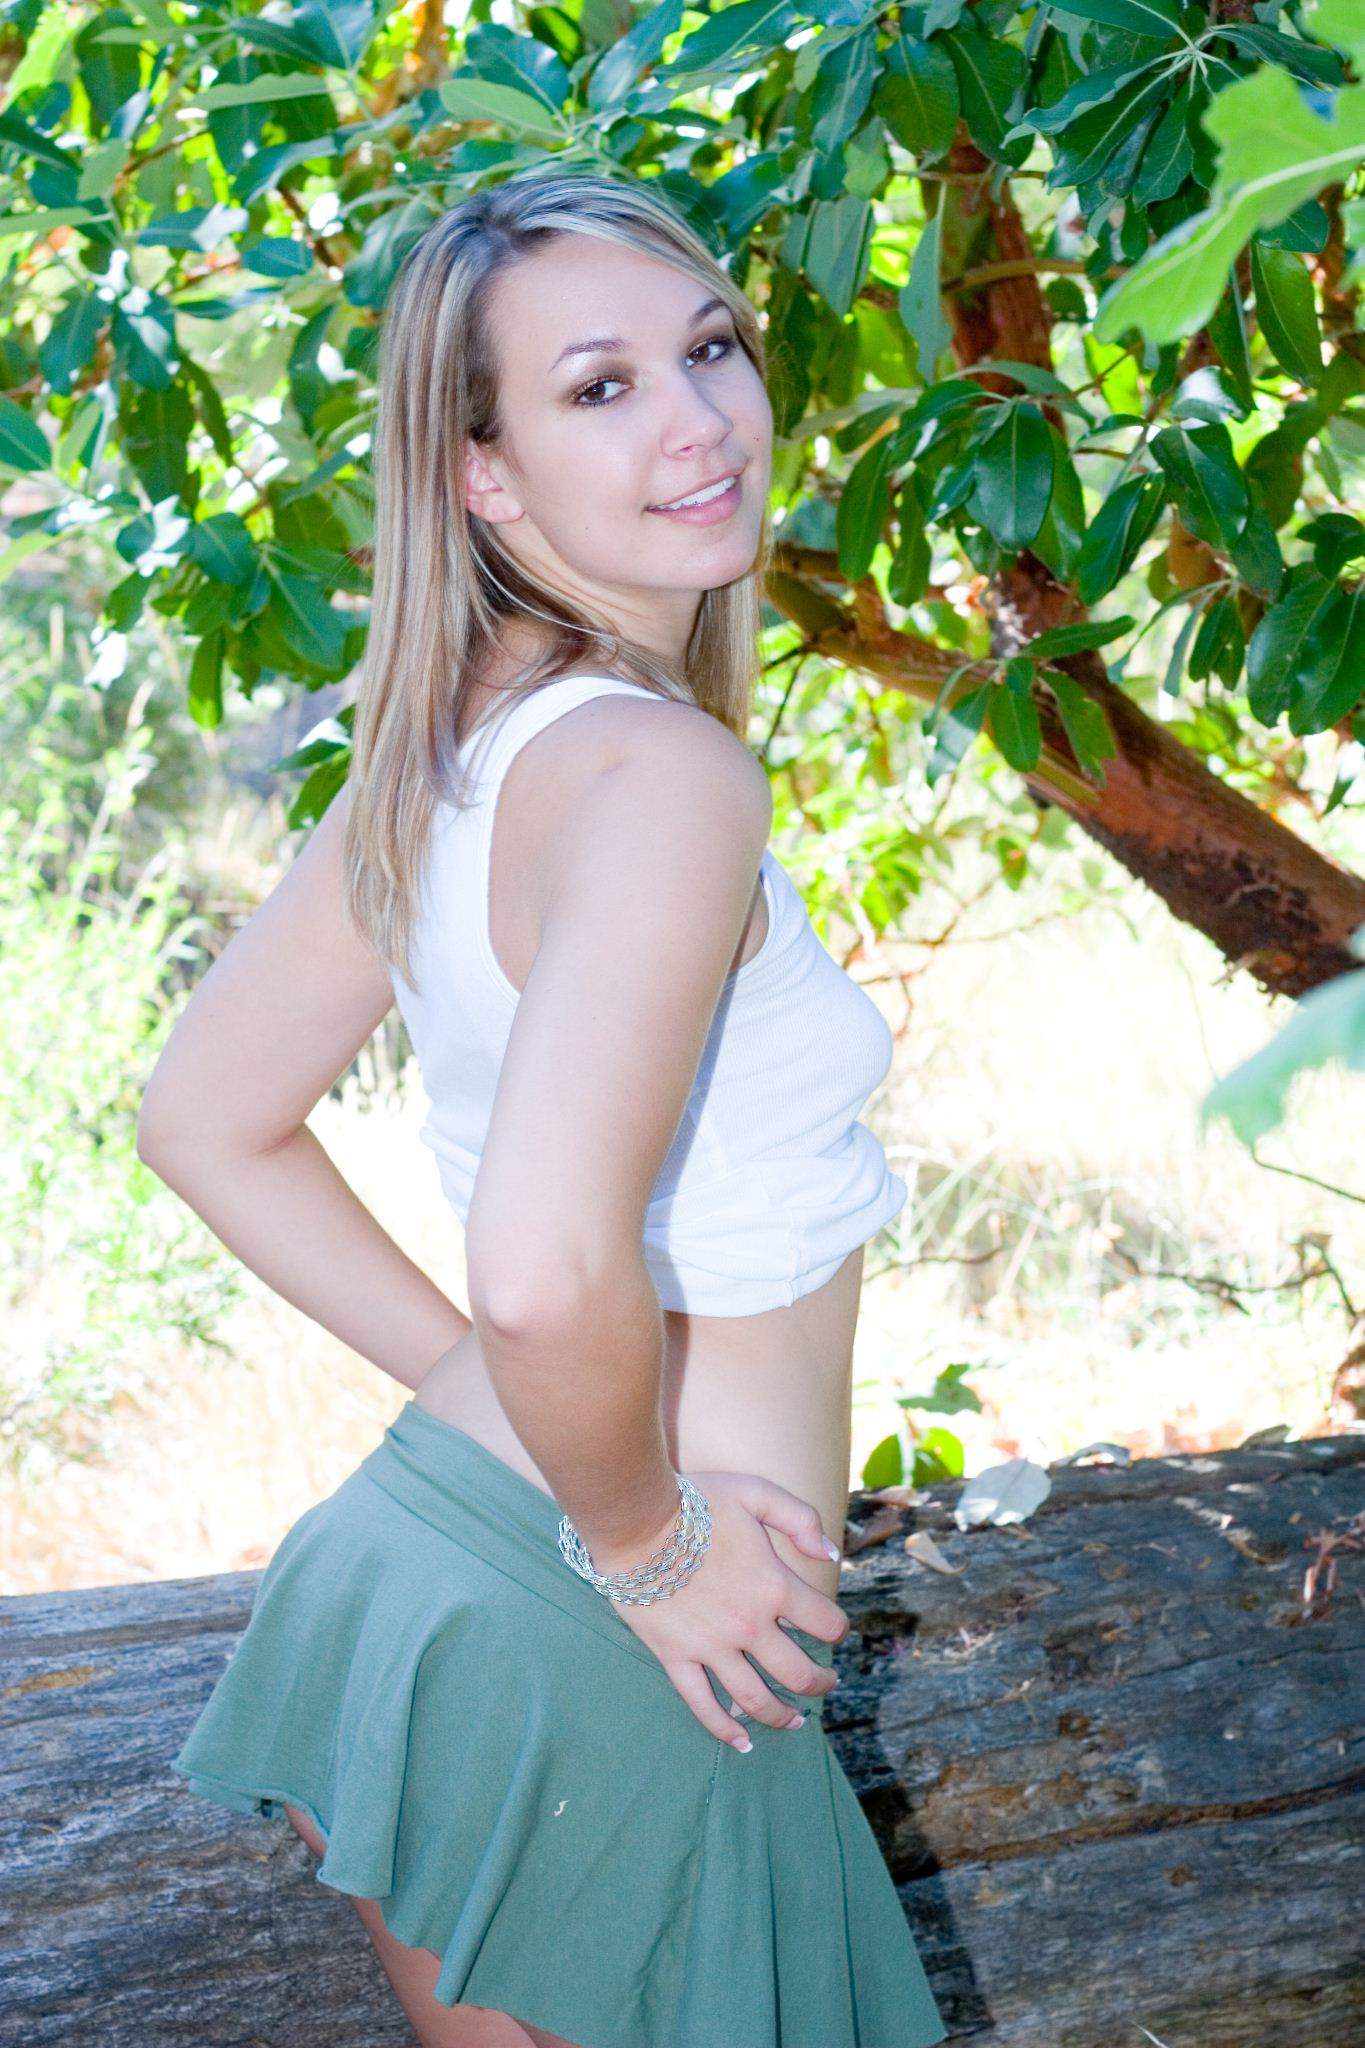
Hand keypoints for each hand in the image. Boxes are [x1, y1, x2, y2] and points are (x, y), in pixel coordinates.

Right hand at [603, 1469, 848, 1751]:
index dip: (837, 1628)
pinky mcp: (676, 1658)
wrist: (635, 1521)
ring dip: (781, 1715)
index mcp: (774, 1586)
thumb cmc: (696, 1503)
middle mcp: (749, 1625)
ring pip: (756, 1699)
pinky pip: (703, 1705)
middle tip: (825, 1684)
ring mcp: (712, 1647)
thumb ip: (799, 1518)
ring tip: (793, 1720)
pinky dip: (724, 1729)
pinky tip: (741, 1743)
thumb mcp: (755, 1492)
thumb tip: (831, 1554)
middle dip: (819, 1684)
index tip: (834, 1631)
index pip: (825, 1622)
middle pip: (798, 1673)